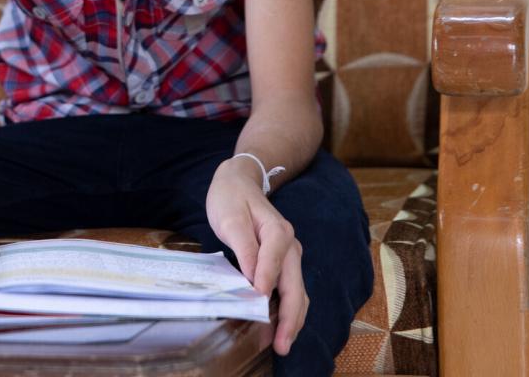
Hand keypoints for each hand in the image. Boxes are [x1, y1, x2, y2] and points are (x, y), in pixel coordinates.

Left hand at [205, 156, 307, 355]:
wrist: (240, 182)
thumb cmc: (232, 198)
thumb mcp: (231, 218)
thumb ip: (244, 247)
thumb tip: (253, 279)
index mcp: (278, 232)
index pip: (274, 264)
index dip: (265, 286)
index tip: (254, 305)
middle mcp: (290, 247)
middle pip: (295, 287)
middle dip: (290, 318)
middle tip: (280, 345)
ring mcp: (289, 257)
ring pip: (297, 293)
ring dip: (292, 320)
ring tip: (281, 344)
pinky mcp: (283, 265)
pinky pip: (290, 291)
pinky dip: (287, 311)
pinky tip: (277, 329)